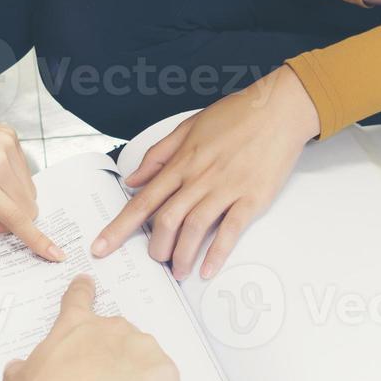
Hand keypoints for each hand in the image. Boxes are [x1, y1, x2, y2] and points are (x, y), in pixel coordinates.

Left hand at [0, 83, 64, 261]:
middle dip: (13, 216)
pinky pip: (24, 172)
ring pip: (29, 190)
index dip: (36, 239)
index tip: (55, 253)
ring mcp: (7, 146)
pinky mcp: (11, 137)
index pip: (15, 217)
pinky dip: (10, 180)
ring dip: (12, 198)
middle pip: (28, 206)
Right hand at [3, 276, 179, 380]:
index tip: (88, 284)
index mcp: (74, 327)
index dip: (83, 291)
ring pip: (143, 357)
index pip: (78, 298)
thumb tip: (19, 367)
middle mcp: (110, 328)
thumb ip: (22, 369)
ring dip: (135, 375)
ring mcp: (142, 347)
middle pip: (117, 333)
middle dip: (112, 355)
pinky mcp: (165, 371)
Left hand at [91, 65, 318, 279]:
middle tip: (154, 260)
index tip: (102, 247)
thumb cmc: (236, 115)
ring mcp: (225, 189)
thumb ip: (158, 156)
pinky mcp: (251, 198)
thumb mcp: (188, 127)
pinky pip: (230, 230)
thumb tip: (133, 179)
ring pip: (194, 228)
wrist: (279, 109)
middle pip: (165, 220)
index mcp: (181, 162)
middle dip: (155, 248)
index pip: (142, 201)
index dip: (119, 227)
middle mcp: (199, 178)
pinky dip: (216, 253)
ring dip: (182, 255)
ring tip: (178, 271)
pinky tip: (208, 269)